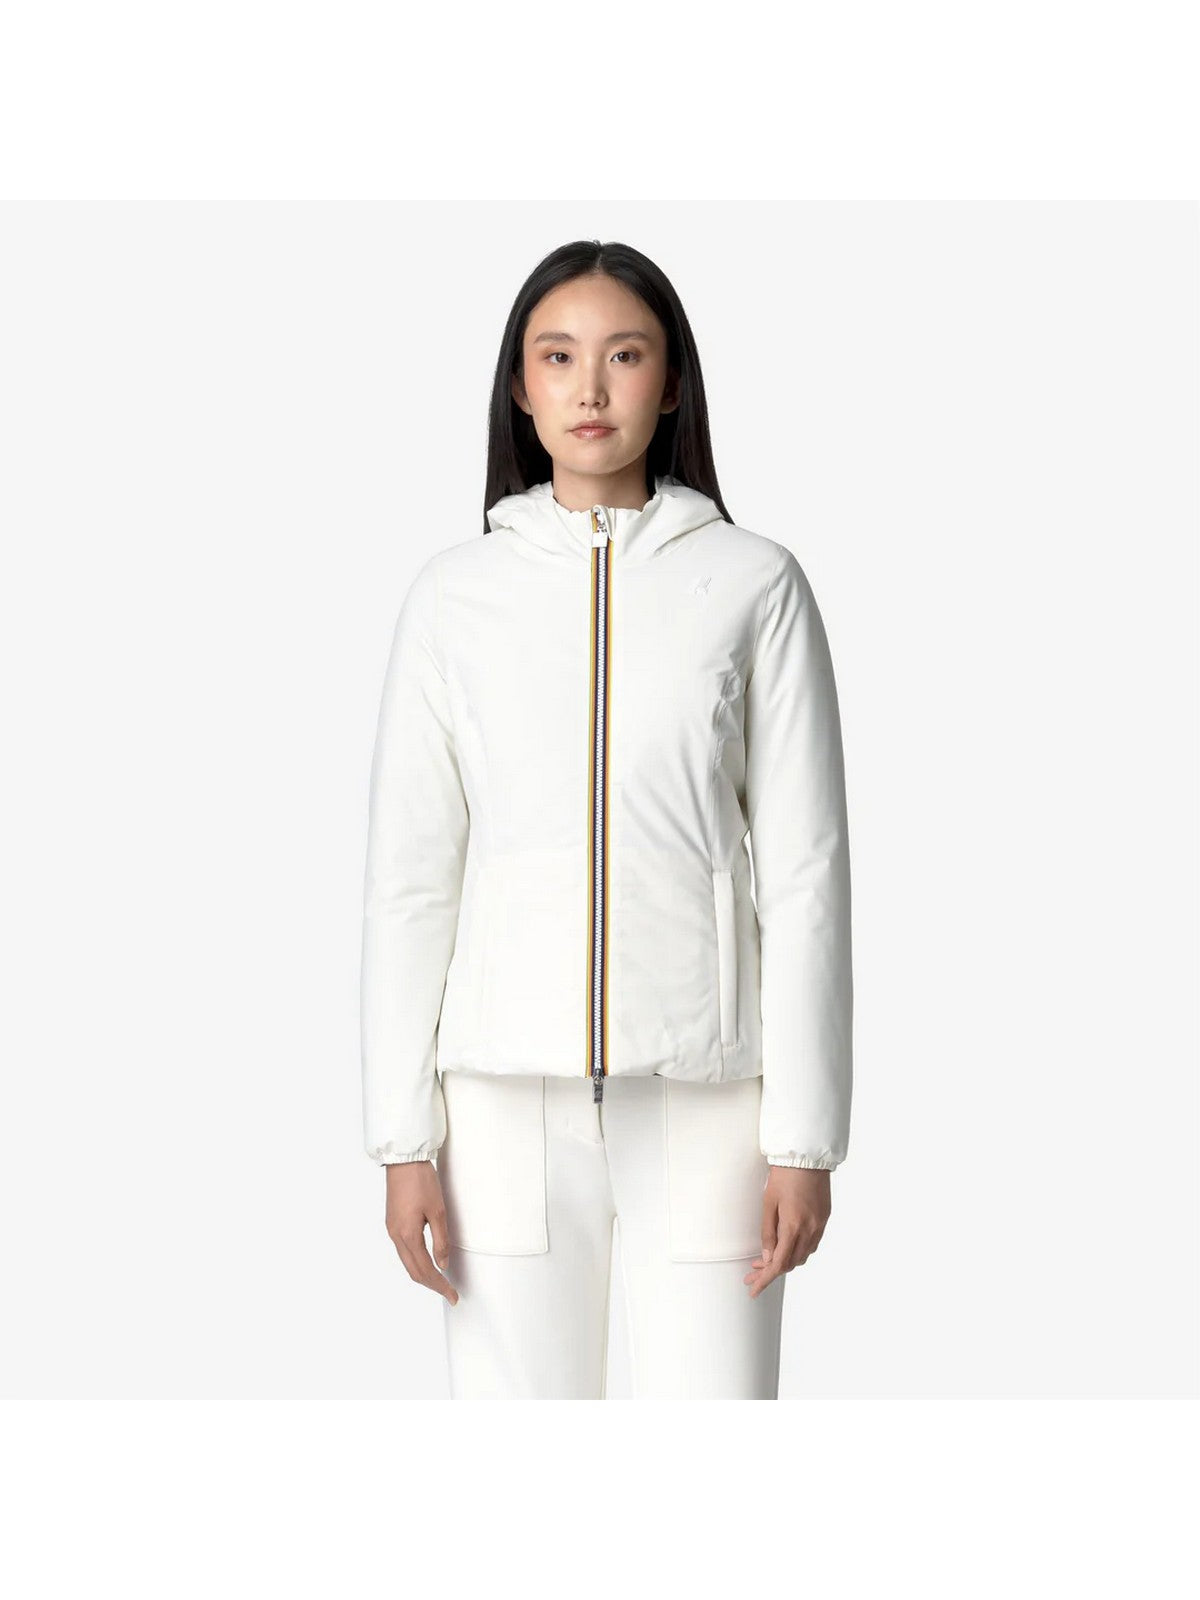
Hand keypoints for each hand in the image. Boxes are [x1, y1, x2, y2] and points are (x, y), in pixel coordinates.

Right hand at [384, 1160, 458, 1304]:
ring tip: (440, 1281)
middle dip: (432, 1284)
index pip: (425, 1270)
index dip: (440, 1285)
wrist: (403, 1160)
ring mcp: (392, 1230)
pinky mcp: (392, 1223)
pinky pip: (404, 1251)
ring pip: (407, 1262)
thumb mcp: (438, 1211)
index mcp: (407, 1235)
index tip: (452, 1295)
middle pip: (413, 1271)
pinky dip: (416, 1261)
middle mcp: (396, 1236)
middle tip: (449, 1292)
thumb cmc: (421, 1181)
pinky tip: (427, 1261)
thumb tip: (443, 1264)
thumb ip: (441, 1240)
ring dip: (423, 1274)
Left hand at [744, 1166, 831, 1297]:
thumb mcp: (769, 1204)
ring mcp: (819, 1226)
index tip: (753, 1290)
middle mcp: (809, 1230)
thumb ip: (768, 1233)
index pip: (778, 1264)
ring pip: (802, 1256)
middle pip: (790, 1263)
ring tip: (765, 1260)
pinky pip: (812, 1245)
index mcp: (793, 1227)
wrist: (806, 1158)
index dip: (765, 1280)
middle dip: (770, 1271)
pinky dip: (797, 1251)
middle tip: (752, 1272)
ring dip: (785, 1262)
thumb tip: (767, 1257)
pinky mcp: (824, 1220)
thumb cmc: (784, 1177)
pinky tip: (785, 1247)